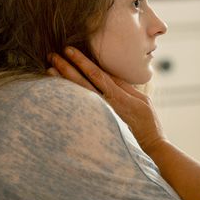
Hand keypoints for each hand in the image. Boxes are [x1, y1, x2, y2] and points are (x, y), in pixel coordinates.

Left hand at [48, 47, 166, 154]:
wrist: (150, 148)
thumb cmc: (148, 123)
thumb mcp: (142, 100)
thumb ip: (125, 87)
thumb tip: (108, 75)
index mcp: (119, 97)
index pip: (96, 75)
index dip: (82, 62)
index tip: (69, 50)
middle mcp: (106, 105)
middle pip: (82, 83)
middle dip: (67, 67)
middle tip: (52, 55)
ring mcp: (100, 116)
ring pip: (78, 95)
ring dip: (63, 81)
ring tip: (49, 69)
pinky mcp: (97, 124)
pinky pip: (79, 108)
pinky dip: (69, 97)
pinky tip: (58, 91)